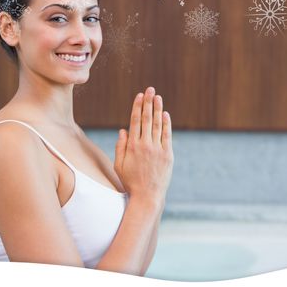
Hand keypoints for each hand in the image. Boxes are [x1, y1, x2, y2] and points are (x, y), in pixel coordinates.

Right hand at [114, 87, 173, 203]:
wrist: (148, 196)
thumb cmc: (130, 182)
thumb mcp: (119, 165)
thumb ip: (120, 147)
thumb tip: (123, 130)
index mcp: (132, 146)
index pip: (135, 121)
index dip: (137, 107)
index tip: (139, 96)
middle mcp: (145, 145)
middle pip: (147, 119)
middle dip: (148, 102)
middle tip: (150, 90)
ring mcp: (157, 149)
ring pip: (158, 124)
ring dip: (158, 109)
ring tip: (157, 97)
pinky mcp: (168, 154)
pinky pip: (167, 135)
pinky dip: (166, 123)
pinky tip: (165, 114)